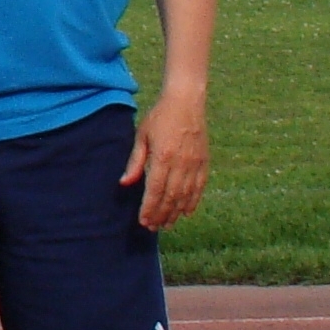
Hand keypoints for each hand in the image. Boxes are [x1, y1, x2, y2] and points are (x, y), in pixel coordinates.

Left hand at [121, 88, 208, 229]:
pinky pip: (199, 187)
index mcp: (163, 156)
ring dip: (176, 212)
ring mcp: (195, 163)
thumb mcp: (142, 135)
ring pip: (186, 196)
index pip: (155, 190)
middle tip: (153, 227)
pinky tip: (186, 212)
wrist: (186, 101)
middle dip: (161, 215)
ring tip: (167, 224)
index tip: (143, 221)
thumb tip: (125, 183)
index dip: (149, 208)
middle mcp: (181, 163)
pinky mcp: (204, 161)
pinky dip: (193, 202)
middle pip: (171, 197)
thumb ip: (135, 161)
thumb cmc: (160, 116)